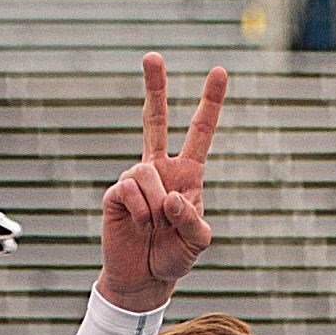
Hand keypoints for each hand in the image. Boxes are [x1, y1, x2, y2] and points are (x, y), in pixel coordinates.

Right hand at [101, 55, 225, 313]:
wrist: (144, 279)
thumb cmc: (175, 257)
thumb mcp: (199, 242)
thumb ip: (194, 221)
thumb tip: (172, 198)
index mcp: (187, 174)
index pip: (199, 132)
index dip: (210, 103)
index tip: (219, 71)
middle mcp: (160, 169)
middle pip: (154, 120)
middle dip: (154, 87)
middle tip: (152, 56)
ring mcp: (135, 179)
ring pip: (146, 171)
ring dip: (157, 203)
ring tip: (156, 225)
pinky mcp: (116, 193)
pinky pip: (130, 189)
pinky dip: (141, 211)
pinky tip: (140, 225)